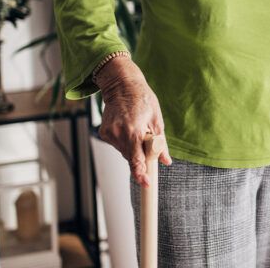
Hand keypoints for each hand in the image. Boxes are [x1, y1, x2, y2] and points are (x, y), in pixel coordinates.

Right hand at [94, 55, 171, 187]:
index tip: (146, 184)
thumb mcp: (157, 120)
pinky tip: (127, 127)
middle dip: (140, 155)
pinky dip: (124, 141)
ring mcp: (109, 133)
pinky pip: (117, 145)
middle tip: (147, 140)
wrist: (122, 85)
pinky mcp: (103, 132)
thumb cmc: (142, 99)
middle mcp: (118, 134)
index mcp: (134, 131)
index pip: (136, 159)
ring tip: (136, 128)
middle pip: (131, 157)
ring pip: (124, 152)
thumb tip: (166, 161)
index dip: (141, 173)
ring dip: (132, 147)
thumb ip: (161, 144)